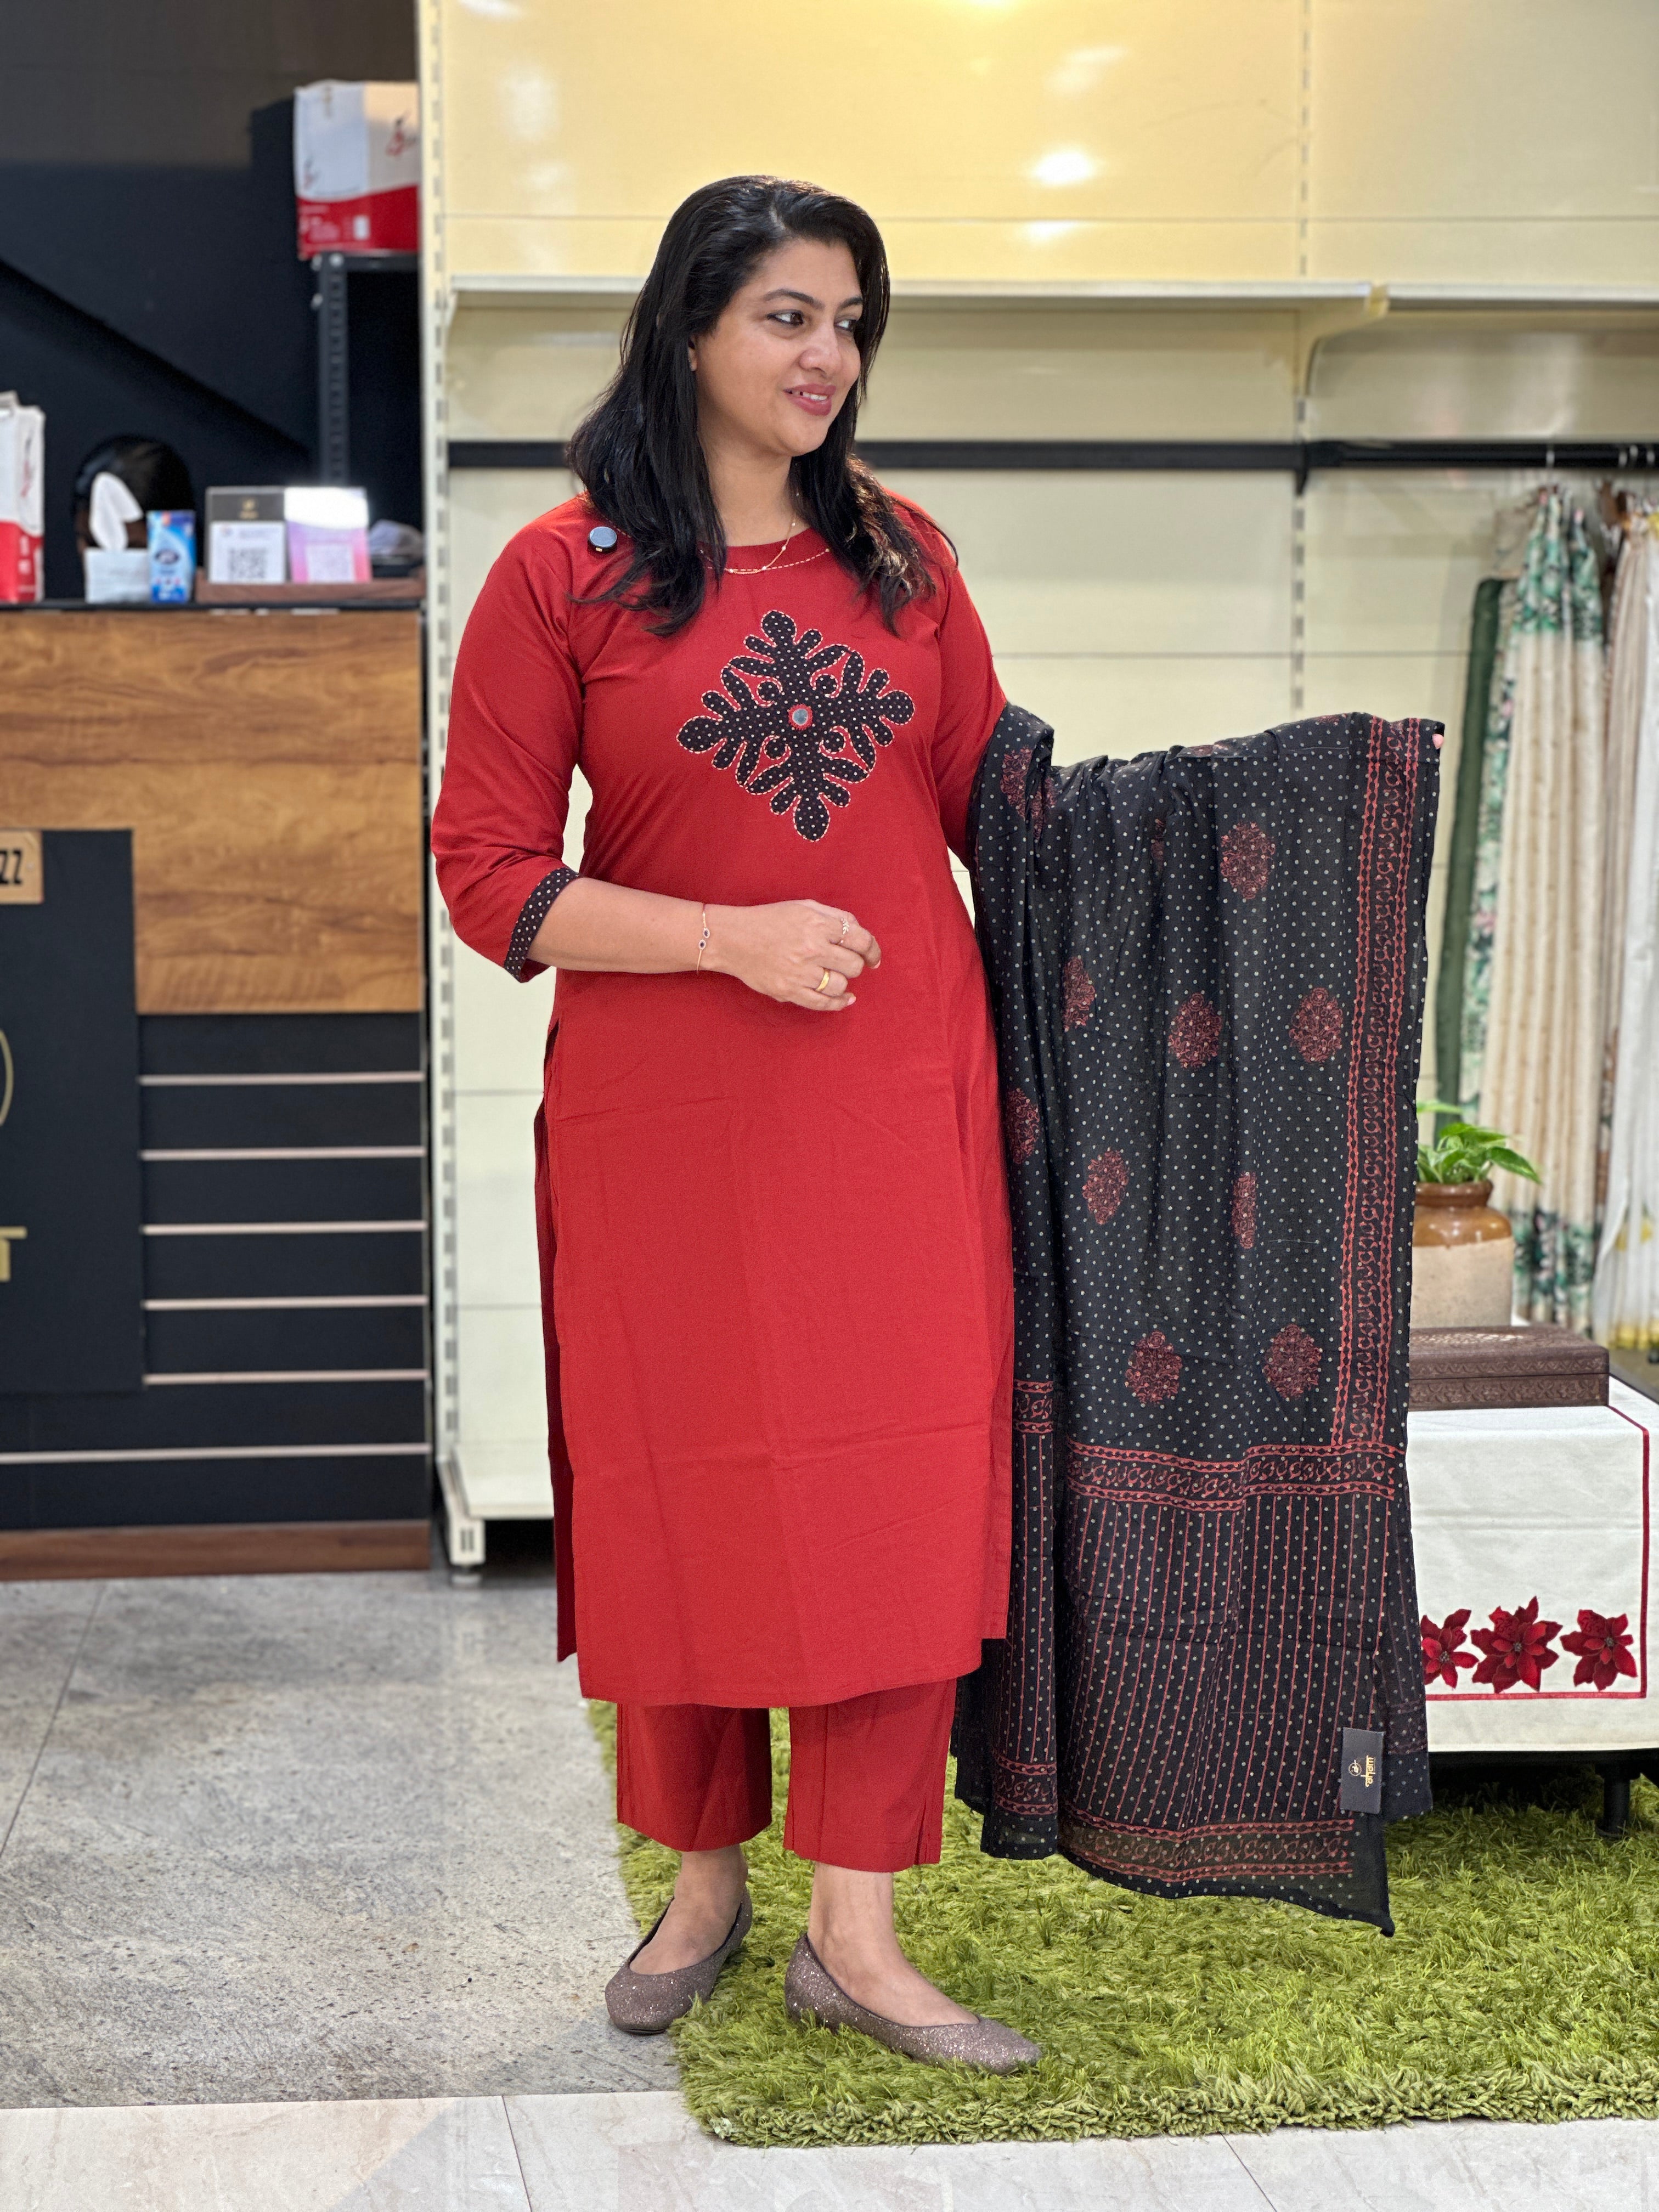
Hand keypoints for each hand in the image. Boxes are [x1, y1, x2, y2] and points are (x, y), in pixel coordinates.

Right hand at [705, 899, 880, 1011]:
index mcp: (817, 924)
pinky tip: (846, 999)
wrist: (733, 938)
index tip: (873, 957)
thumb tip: (862, 936)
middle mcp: (811, 948)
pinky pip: (823, 1004)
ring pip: (840, 985)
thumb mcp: (805, 907)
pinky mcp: (789, 991)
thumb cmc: (771, 920)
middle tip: (846, 963)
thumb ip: (836, 917)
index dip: (873, 950)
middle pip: (853, 965)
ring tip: (834, 975)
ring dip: (843, 982)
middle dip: (855, 965)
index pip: (861, 940)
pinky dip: (839, 1003)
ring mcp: (799, 972)